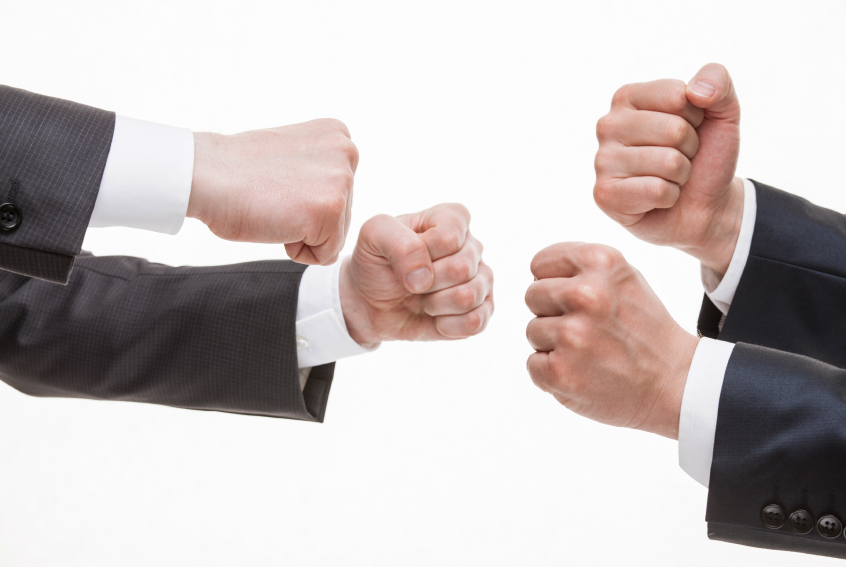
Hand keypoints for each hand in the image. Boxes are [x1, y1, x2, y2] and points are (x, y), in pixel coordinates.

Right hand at [188, 119, 357, 264]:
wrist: (204, 175)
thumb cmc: (237, 172)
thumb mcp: (292, 158)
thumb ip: (319, 173)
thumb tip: (332, 220)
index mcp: (338, 135)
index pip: (341, 193)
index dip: (305, 200)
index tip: (277, 182)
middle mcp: (347, 152)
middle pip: (342, 216)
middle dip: (306, 219)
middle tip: (273, 196)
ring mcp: (342, 180)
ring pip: (335, 237)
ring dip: (301, 234)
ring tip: (274, 205)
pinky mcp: (331, 210)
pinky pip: (325, 255)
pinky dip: (297, 251)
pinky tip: (276, 221)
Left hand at [340, 203, 493, 345]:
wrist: (370, 303)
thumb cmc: (376, 264)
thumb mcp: (372, 236)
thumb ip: (399, 242)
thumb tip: (424, 276)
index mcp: (451, 218)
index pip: (450, 236)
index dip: (422, 253)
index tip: (403, 257)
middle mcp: (472, 246)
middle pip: (462, 268)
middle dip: (427, 283)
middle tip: (412, 283)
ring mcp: (481, 279)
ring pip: (470, 296)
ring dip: (436, 305)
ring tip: (424, 300)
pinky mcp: (482, 310)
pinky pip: (476, 322)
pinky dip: (447, 326)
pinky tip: (436, 318)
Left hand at [525, 242, 697, 438]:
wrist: (675, 382)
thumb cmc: (643, 328)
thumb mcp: (622, 277)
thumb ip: (580, 267)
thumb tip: (537, 271)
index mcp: (600, 262)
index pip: (539, 264)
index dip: (555, 283)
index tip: (578, 301)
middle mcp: (585, 294)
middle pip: (532, 295)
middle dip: (552, 312)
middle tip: (587, 329)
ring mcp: (571, 335)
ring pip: (532, 330)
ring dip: (553, 344)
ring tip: (590, 352)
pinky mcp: (560, 372)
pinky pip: (533, 364)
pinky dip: (551, 373)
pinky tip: (583, 372)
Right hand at [594, 63, 742, 274]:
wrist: (706, 205)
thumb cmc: (705, 155)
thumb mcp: (722, 111)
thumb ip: (717, 80)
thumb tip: (696, 91)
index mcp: (627, 98)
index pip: (677, 95)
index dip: (696, 117)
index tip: (689, 130)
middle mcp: (607, 126)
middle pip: (673, 130)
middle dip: (690, 148)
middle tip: (680, 159)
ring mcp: (601, 161)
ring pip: (668, 162)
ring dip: (681, 175)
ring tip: (670, 178)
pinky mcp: (604, 195)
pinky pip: (656, 190)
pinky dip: (669, 197)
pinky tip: (658, 199)